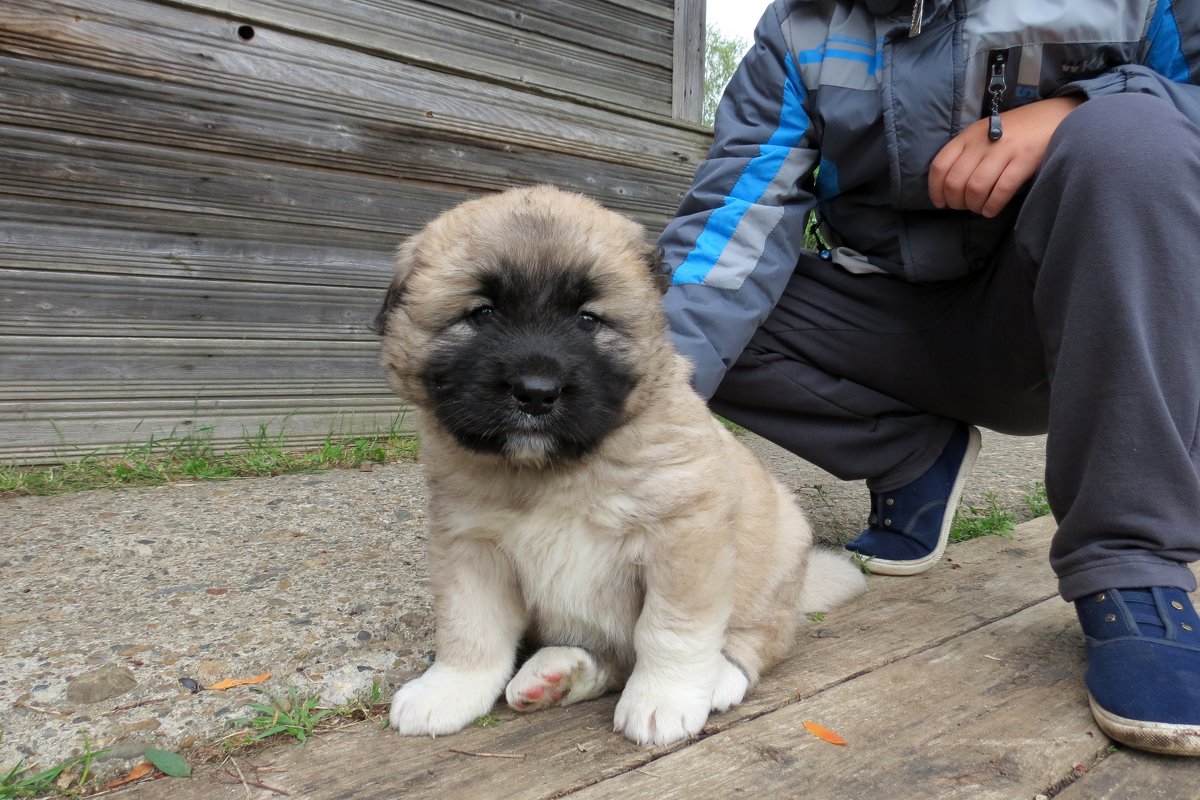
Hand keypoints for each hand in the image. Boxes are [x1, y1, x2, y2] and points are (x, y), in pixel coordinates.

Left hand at [929, 96, 1083, 217]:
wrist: (1053, 116)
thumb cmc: (1014, 132)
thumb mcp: (984, 134)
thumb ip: (966, 154)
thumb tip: (948, 187)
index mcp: (968, 135)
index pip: (940, 165)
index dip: (935, 189)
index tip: (940, 202)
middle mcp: (983, 142)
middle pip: (955, 182)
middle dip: (955, 202)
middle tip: (963, 206)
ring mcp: (1004, 150)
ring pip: (975, 188)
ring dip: (974, 206)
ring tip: (979, 208)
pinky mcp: (1024, 160)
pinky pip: (1001, 191)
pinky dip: (992, 206)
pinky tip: (991, 210)